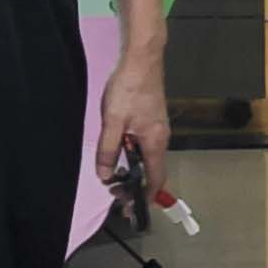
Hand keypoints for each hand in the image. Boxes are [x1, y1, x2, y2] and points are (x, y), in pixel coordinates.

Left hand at [96, 51, 169, 191]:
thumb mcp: (113, 122)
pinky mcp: (153, 120)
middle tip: (115, 191)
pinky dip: (134, 156)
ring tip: (114, 174)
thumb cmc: (129, 88)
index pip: (155, 179)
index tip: (130, 207)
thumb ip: (108, 150)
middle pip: (153, 171)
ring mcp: (158, 128)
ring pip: (148, 158)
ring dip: (134, 170)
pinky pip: (146, 146)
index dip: (144, 197)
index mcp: (155, 142)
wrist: (142, 59)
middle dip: (136, 186)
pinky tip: (120, 151)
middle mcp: (161, 138)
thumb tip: (105, 175)